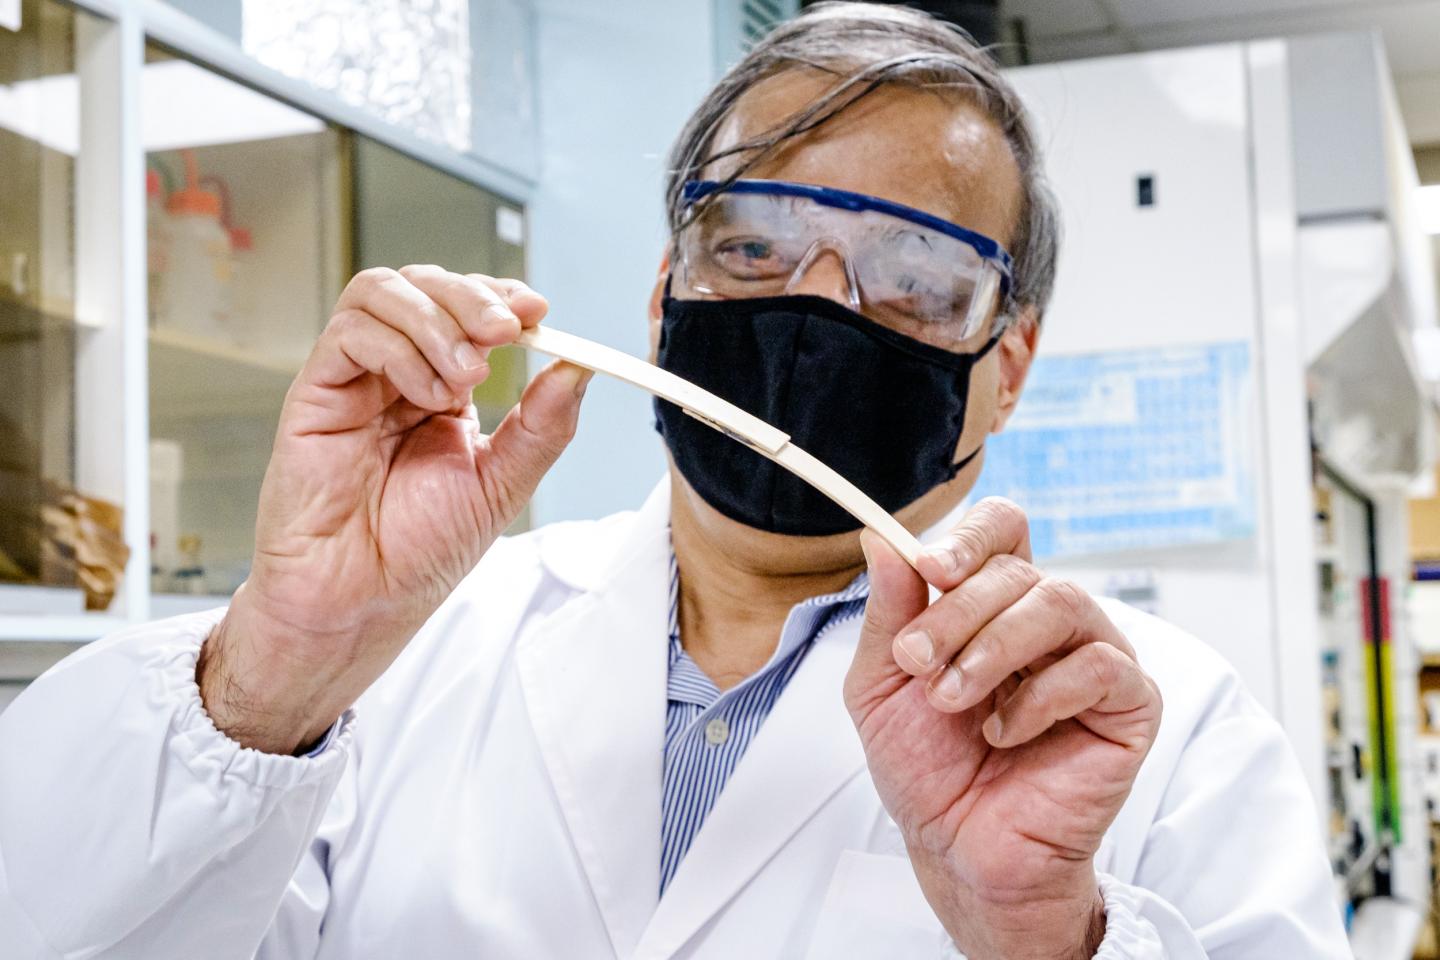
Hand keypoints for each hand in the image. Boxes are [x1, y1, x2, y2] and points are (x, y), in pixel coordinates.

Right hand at [198, 265, 590, 753]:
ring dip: (437, 321)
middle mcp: (396, 374)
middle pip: (425, 284)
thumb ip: (542, 426)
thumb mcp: (501, 484)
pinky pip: (349, 334)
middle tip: (506, 331)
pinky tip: (425, 393)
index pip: (466, 309)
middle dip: (471, 297)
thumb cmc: (419, 554)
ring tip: (467, 376)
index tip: (537, 311)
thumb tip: (581, 367)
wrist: (360, 603)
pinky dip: (398, 348)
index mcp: (442, 389)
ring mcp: (354, 380)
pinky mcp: (315, 392)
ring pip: (383, 293)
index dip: (500, 296)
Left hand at [843, 498, 1161, 959]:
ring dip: (993, 646)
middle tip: (918, 663)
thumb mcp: (882, 682)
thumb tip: (881, 538)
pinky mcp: (1131, 706)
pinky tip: (1004, 731)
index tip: (929, 570)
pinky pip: (1100, 667)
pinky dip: (1040, 696)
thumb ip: (888, 611)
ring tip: (952, 697)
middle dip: (955, 614)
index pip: (1004, 529)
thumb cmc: (925, 766)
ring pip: (1062, 602)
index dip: (970, 537)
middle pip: (1018, 570)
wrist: (956, 848)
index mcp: (994, 603)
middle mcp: (1049, 621)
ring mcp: (1096, 658)